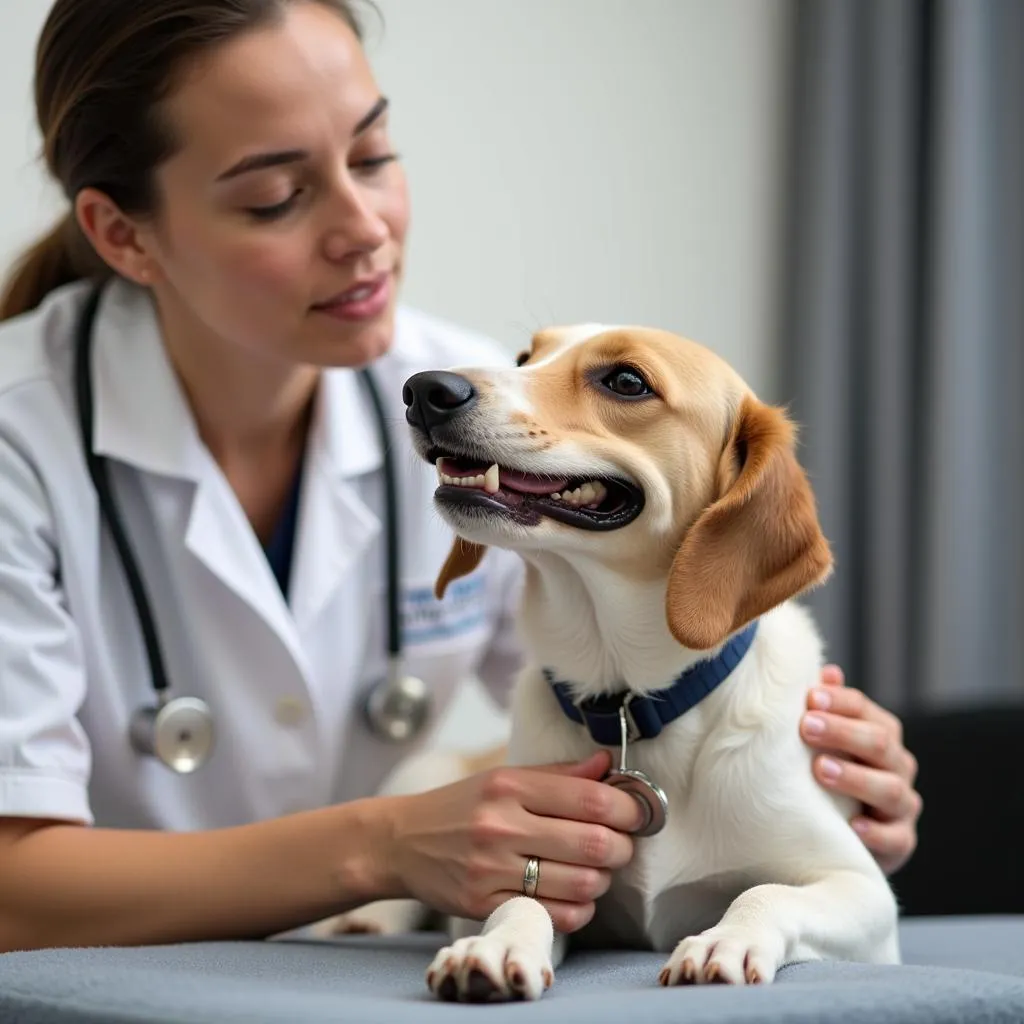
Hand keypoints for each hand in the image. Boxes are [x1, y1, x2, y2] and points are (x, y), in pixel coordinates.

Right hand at [384, 750, 642, 933]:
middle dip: (624, 847)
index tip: (639, 813)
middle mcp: (501, 824)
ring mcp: (491, 868)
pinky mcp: (482, 903)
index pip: (591, 799)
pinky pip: (554, 915)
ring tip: (596, 870)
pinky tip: (574, 895)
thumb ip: (558, 774)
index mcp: (510, 785)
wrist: (400, 840)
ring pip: (580, 884)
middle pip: (594, 843)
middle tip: (622, 845)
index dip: (630, 808)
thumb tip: (608, 765)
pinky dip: (578, 909)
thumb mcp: (504, 776)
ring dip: (602, 880)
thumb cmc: (459, 805)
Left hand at [801, 665, 921, 874]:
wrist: (841, 831)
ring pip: (889, 789)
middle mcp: (897, 765)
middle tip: (807, 727)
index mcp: (880, 734)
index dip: (839, 702)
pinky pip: (895, 838)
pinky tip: (852, 826)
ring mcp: (902, 804)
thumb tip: (827, 672)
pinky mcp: (901, 841)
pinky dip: (876, 833)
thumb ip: (827, 709)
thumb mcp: (826, 741)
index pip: (865, 710)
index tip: (810, 698)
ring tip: (820, 770)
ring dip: (854, 778)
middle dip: (843, 733)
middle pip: (879, 743)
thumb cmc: (830, 774)